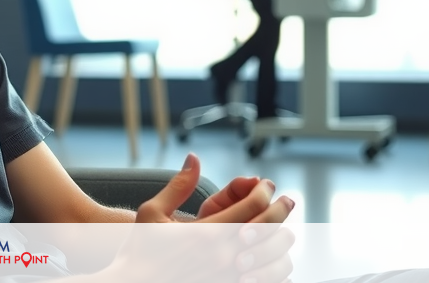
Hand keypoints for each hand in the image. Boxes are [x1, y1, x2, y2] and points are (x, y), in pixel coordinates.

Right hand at [102, 154, 294, 282]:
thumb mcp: (152, 211)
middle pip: (267, 228)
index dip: (264, 191)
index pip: (251, 206)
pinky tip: (274, 259)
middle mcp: (222, 255)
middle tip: (288, 200)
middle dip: (281, 210)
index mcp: (206, 232)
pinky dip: (274, 267)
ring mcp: (227, 275)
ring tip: (284, 229)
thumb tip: (194, 158)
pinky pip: (262, 278)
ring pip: (270, 256)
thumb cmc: (140, 249)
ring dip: (281, 239)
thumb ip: (179, 185)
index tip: (267, 184)